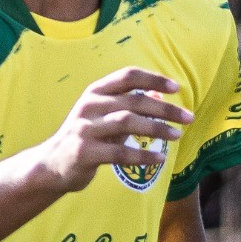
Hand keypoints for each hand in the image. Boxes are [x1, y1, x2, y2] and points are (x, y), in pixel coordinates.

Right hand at [37, 69, 194, 198]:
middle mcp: (89, 106)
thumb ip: (129, 105)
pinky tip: (159, 159)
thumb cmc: (86, 137)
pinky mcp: (84, 152)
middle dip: (164, 109)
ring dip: (156, 129)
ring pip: (127, 123)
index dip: (153, 79)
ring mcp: (85, 129)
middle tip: (188, 118)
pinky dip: (141, 155)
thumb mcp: (105, 116)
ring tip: (177, 136)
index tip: (176, 88)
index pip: (128, 76)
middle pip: (133, 101)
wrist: (52, 165)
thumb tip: (161, 95)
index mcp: (95, 92)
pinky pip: (118, 153)